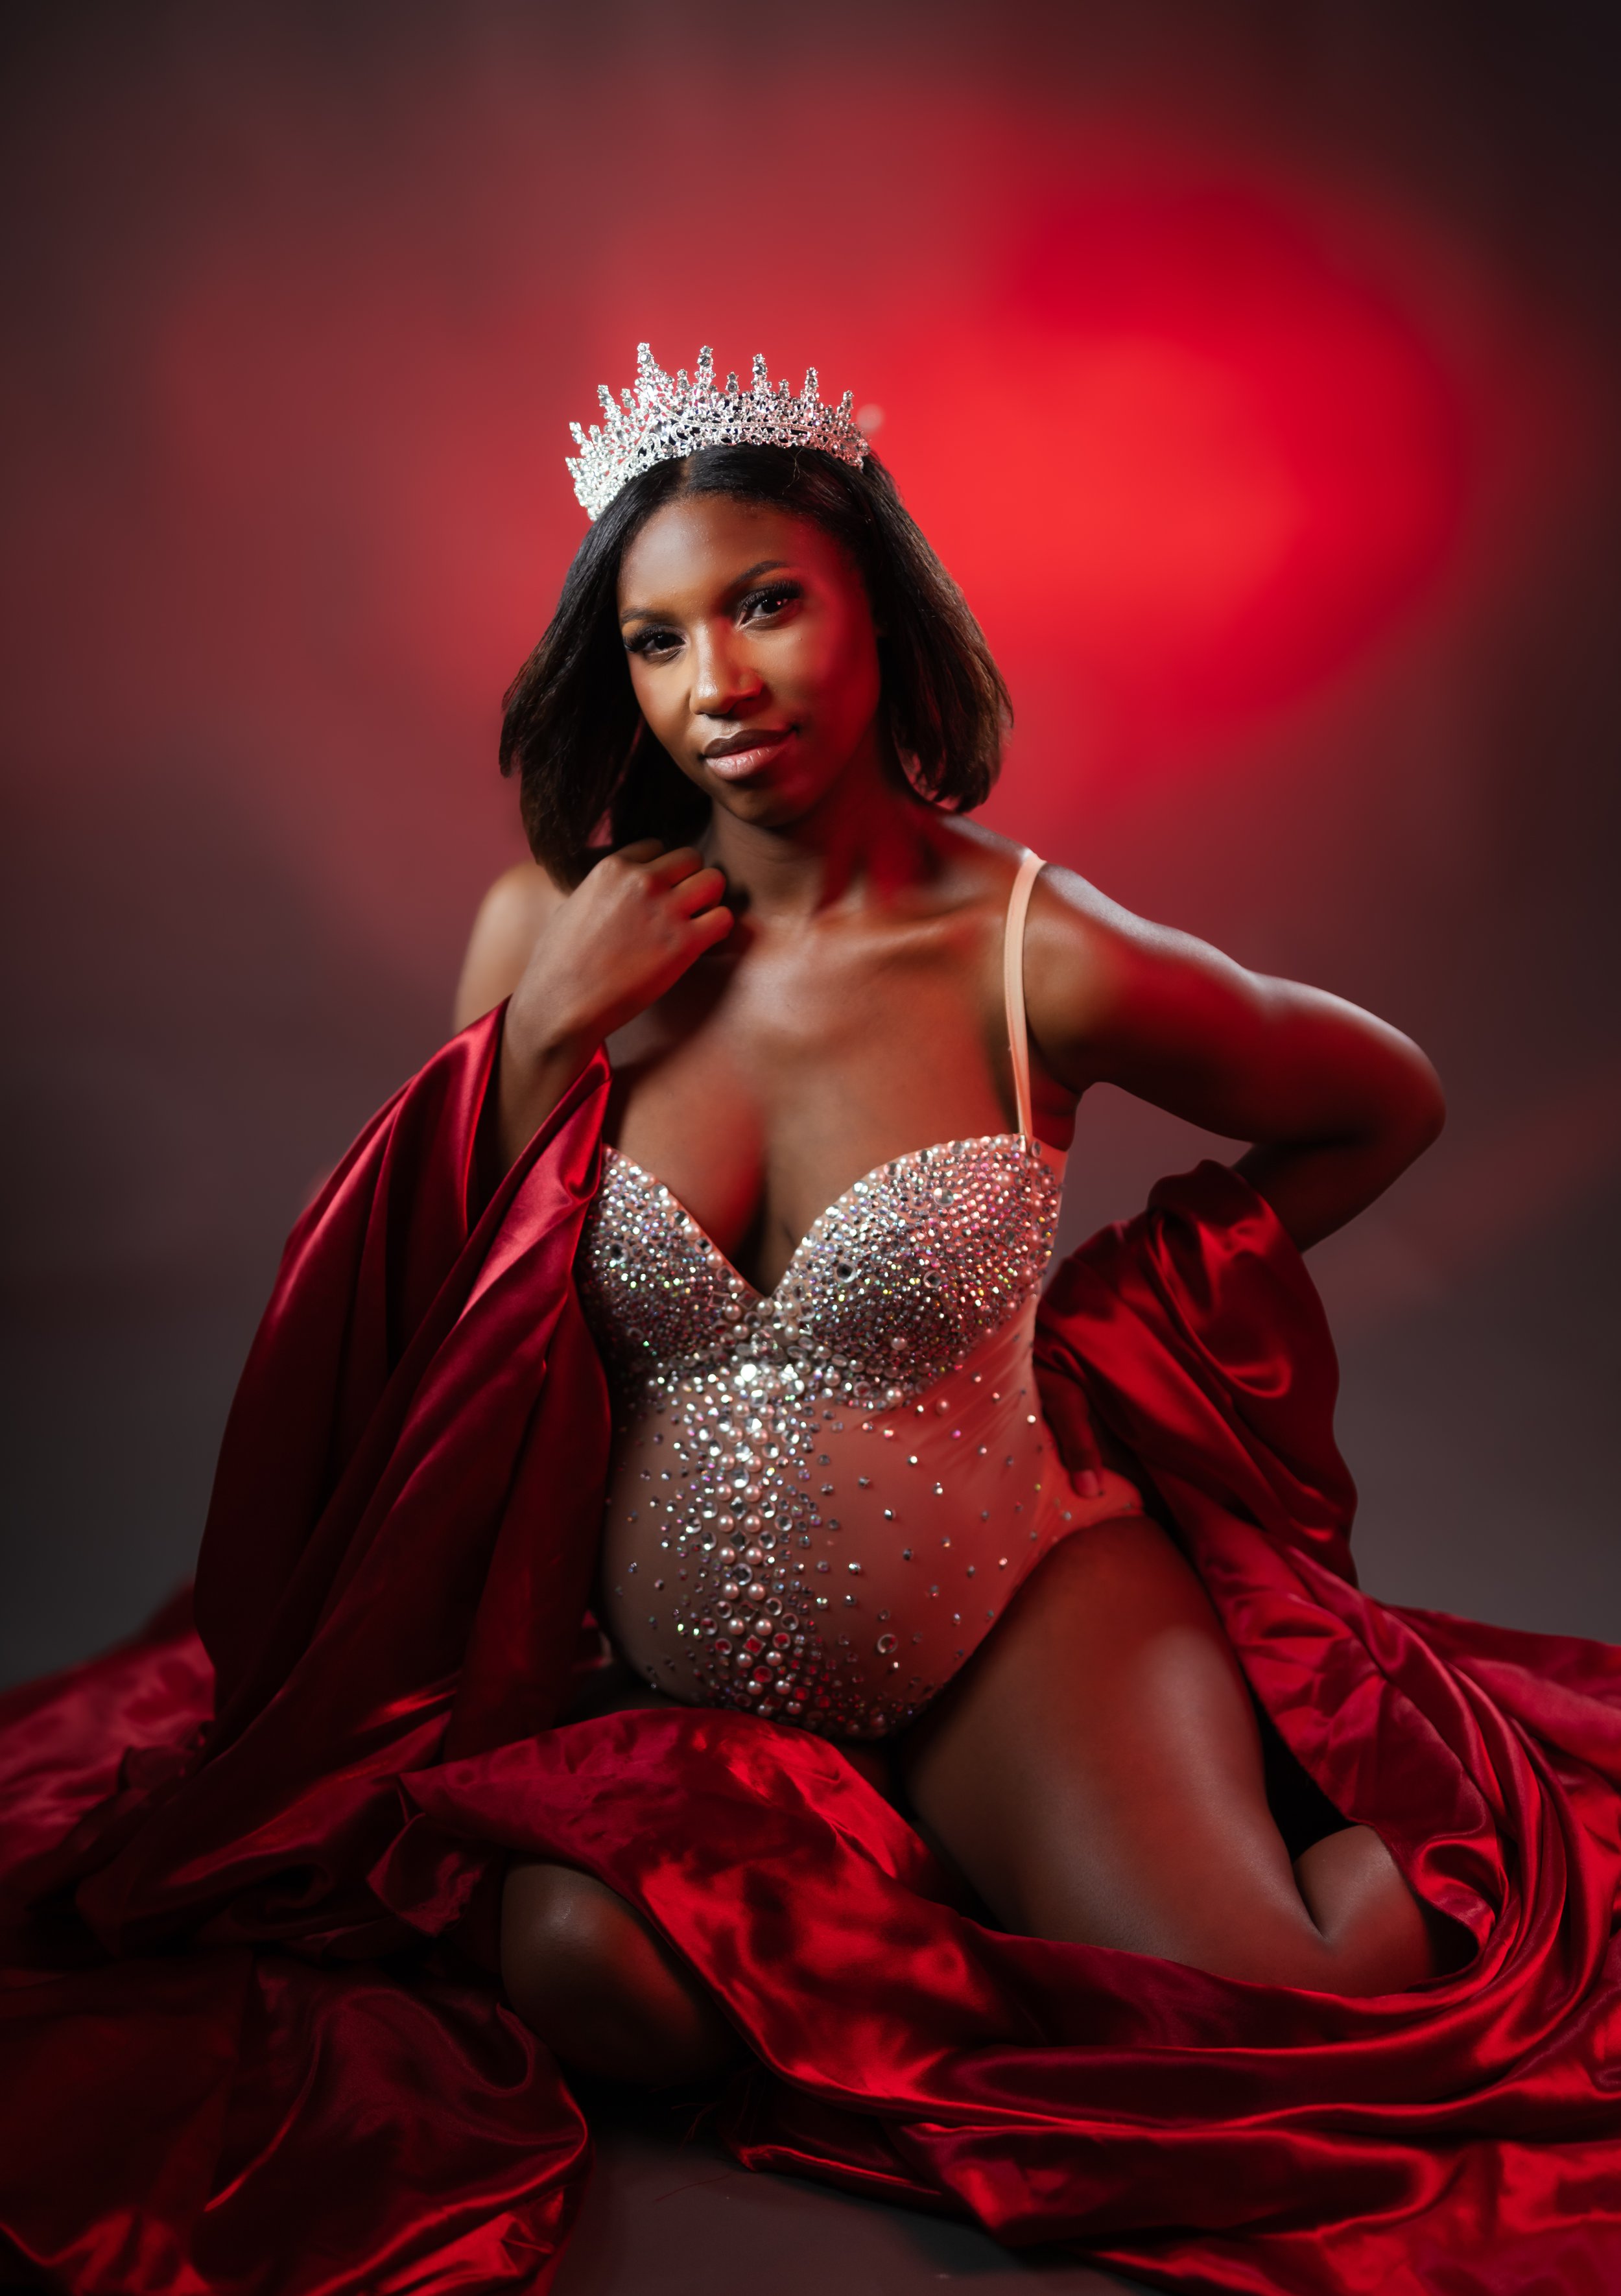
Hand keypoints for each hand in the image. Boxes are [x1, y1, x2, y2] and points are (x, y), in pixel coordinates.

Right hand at [499, 841, 731, 1162]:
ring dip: (710, 901)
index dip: (661, 872)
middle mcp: (642, 880)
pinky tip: (701, 946)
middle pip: (691, 858)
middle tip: (683, 909)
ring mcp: (665, 910)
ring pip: (714, 881)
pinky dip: (719, 931)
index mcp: (612, 867)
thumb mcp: (572, 907)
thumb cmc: (558, 965)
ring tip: (696, 925)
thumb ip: (600, 891)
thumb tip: (610, 893)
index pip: (657, 848)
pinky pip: (724, 919)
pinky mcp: (684, 943)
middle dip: (690, 881)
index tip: (657, 895)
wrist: (562, 1006)